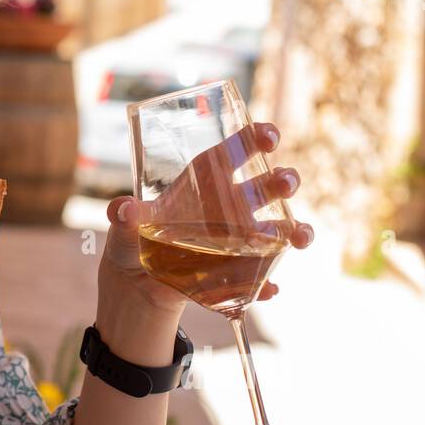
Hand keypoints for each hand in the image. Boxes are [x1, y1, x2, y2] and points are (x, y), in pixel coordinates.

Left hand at [97, 121, 314, 333]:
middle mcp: (229, 206)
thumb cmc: (133, 241)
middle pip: (265, 187)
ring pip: (279, 229)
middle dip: (283, 181)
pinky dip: (265, 284)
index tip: (269, 136)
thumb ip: (123, 216)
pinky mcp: (236, 273)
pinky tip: (268, 289)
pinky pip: (259, 278)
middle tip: (286, 183)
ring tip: (301, 237)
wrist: (136, 285)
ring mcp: (238, 240)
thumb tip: (124, 209)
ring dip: (295, 230)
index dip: (254, 139)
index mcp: (204, 183)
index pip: (234, 153)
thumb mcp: (124, 227)